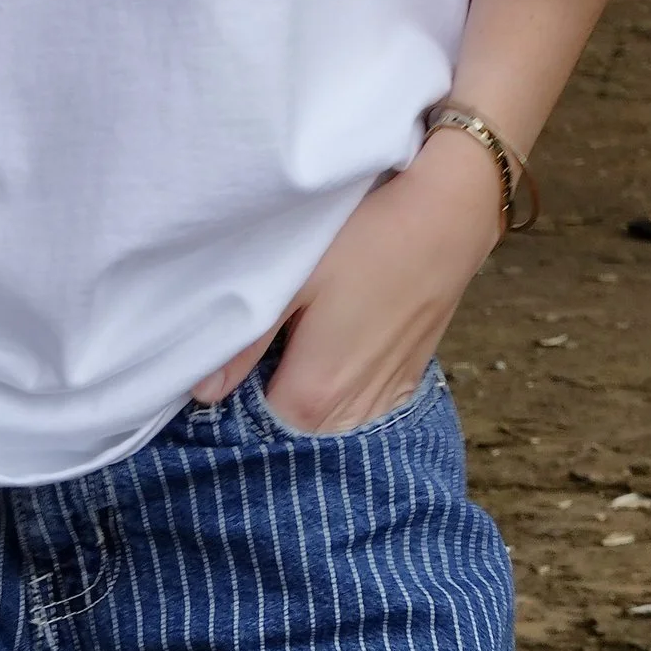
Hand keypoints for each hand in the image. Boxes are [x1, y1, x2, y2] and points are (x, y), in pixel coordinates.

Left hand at [192, 130, 505, 431]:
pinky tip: (331, 357)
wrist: (448, 214)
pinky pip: (362, 411)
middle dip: (268, 410)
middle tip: (252, 360)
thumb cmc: (365, 238)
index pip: (254, 431)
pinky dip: (341, 399)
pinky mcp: (408, 382)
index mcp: (314, 394)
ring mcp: (386, 400)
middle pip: (293, 436)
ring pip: (329, 428)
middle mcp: (353, 413)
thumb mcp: (294, 279)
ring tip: (291, 355)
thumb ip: (246, 343)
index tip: (218, 376)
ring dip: (306, 407)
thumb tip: (203, 393)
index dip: (231, 407)